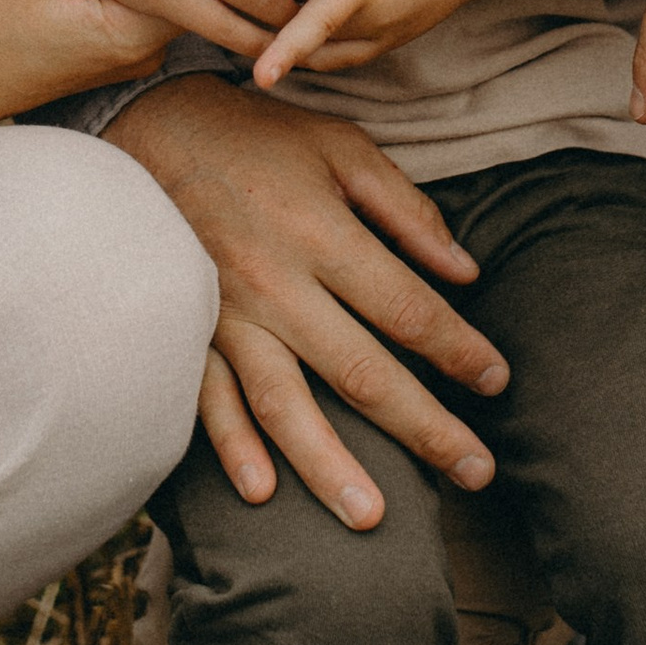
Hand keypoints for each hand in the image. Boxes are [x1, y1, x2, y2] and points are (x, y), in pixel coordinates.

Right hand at [106, 73, 508, 528]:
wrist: (148, 127)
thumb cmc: (259, 139)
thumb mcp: (342, 148)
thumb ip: (406, 210)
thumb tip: (466, 272)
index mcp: (321, 233)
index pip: (407, 309)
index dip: (459, 350)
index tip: (496, 381)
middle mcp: (275, 283)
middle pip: (360, 371)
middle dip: (424, 428)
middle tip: (477, 472)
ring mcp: (224, 314)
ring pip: (283, 403)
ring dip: (329, 464)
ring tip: (372, 517)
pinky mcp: (184, 329)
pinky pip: (207, 398)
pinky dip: (231, 445)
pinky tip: (262, 491)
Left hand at [231, 0, 496, 85]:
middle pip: (320, 22)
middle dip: (286, 50)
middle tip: (257, 76)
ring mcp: (383, 16)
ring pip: (329, 45)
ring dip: (294, 54)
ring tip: (259, 66)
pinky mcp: (393, 37)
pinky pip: (348, 56)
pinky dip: (320, 58)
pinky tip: (292, 60)